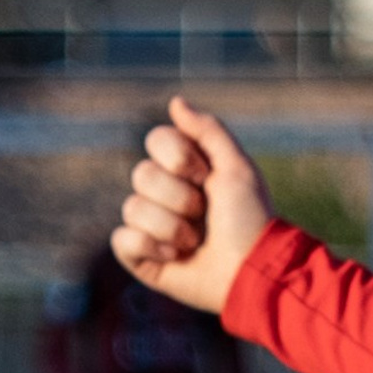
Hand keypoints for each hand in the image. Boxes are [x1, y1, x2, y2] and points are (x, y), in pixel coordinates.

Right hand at [110, 96, 273, 315]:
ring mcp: (150, 224)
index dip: (181, 159)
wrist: (251, 269)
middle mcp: (165, 192)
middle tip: (205, 214)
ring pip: (133, 207)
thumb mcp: (236, 167)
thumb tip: (175, 102)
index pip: (156, 140)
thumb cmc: (249, 218)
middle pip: (142, 174)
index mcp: (186, 168)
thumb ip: (208, 131)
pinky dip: (150, 247)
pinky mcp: (140, 255)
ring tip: (196, 241)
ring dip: (172, 227)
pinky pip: (121, 239)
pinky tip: (175, 257)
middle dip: (180, 197)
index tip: (208, 177)